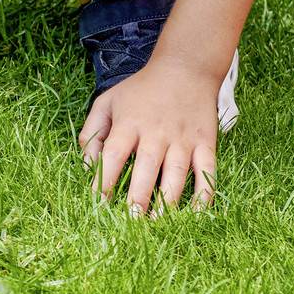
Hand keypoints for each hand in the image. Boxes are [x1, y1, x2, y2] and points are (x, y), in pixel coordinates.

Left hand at [79, 55, 219, 215]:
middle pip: (145, 169)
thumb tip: (86, 164)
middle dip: (137, 198)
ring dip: (167, 202)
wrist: (185, 69)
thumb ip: (92, 131)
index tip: (97, 204)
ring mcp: (183, 140)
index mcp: (128, 124)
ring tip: (157, 224)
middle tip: (130, 222)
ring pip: (176, 175)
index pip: (113, 155)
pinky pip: (206, 173)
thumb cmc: (140, 89)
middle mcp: (155, 133)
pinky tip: (197, 214)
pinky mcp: (206, 143)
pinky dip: (204, 194)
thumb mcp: (107, 101)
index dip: (104, 180)